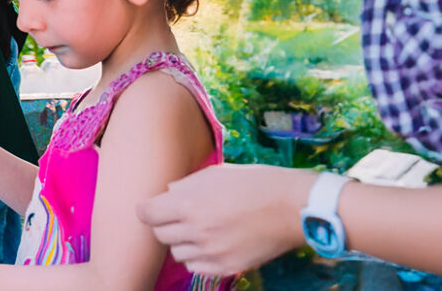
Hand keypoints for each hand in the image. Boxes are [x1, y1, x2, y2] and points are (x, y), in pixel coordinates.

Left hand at [138, 164, 316, 276]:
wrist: (296, 207)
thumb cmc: (257, 183)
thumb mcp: (216, 173)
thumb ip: (185, 186)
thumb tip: (167, 194)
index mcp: (189, 204)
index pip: (145, 213)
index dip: (148, 209)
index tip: (155, 207)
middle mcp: (196, 231)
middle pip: (159, 234)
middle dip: (165, 224)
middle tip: (180, 216)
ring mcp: (212, 252)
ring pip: (177, 253)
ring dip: (182, 242)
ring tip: (200, 230)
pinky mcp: (228, 267)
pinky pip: (196, 267)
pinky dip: (197, 258)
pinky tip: (211, 245)